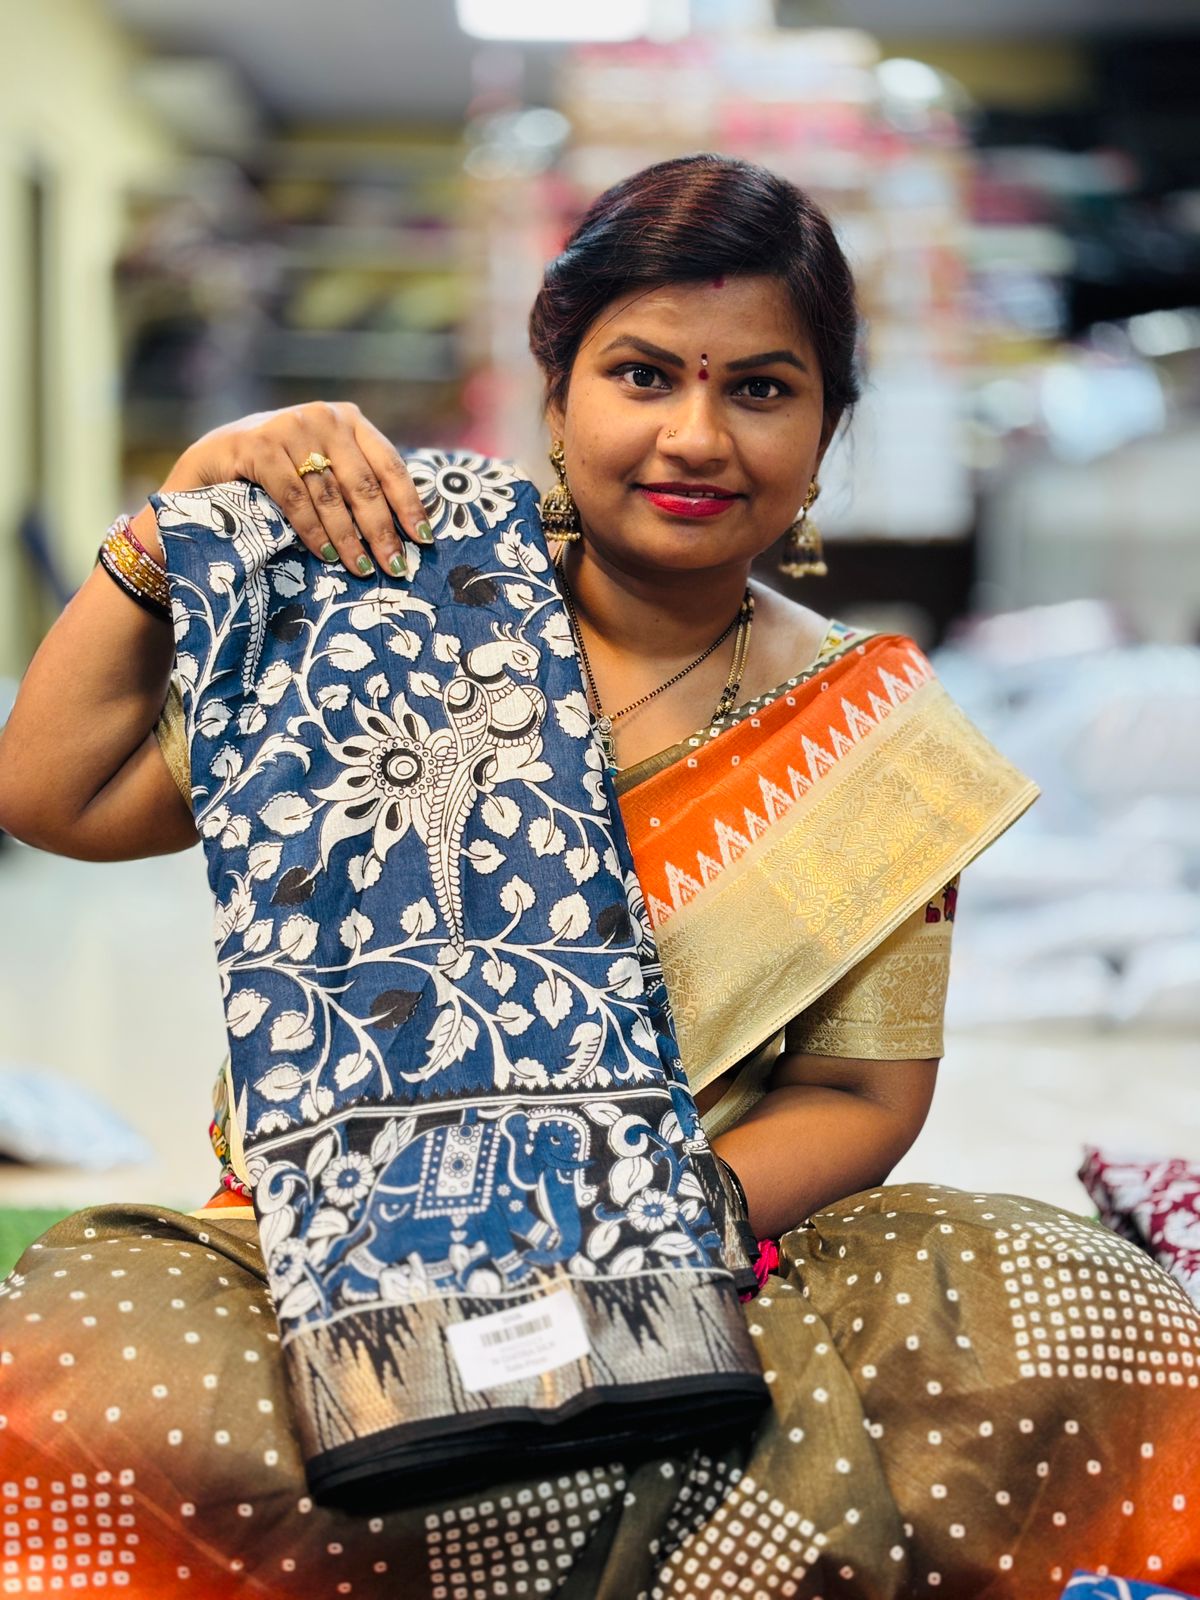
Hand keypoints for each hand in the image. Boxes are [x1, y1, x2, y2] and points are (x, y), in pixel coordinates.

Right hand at [159, 401, 433, 577]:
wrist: (210, 463)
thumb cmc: (278, 474)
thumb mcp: (322, 469)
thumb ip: (355, 484)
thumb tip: (406, 532)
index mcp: (348, 420)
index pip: (389, 464)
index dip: (408, 504)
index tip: (423, 539)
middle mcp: (323, 417)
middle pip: (363, 483)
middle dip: (382, 530)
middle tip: (396, 566)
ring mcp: (289, 427)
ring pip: (330, 494)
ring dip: (350, 537)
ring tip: (362, 569)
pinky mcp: (258, 446)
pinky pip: (296, 497)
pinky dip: (313, 530)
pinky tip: (327, 554)